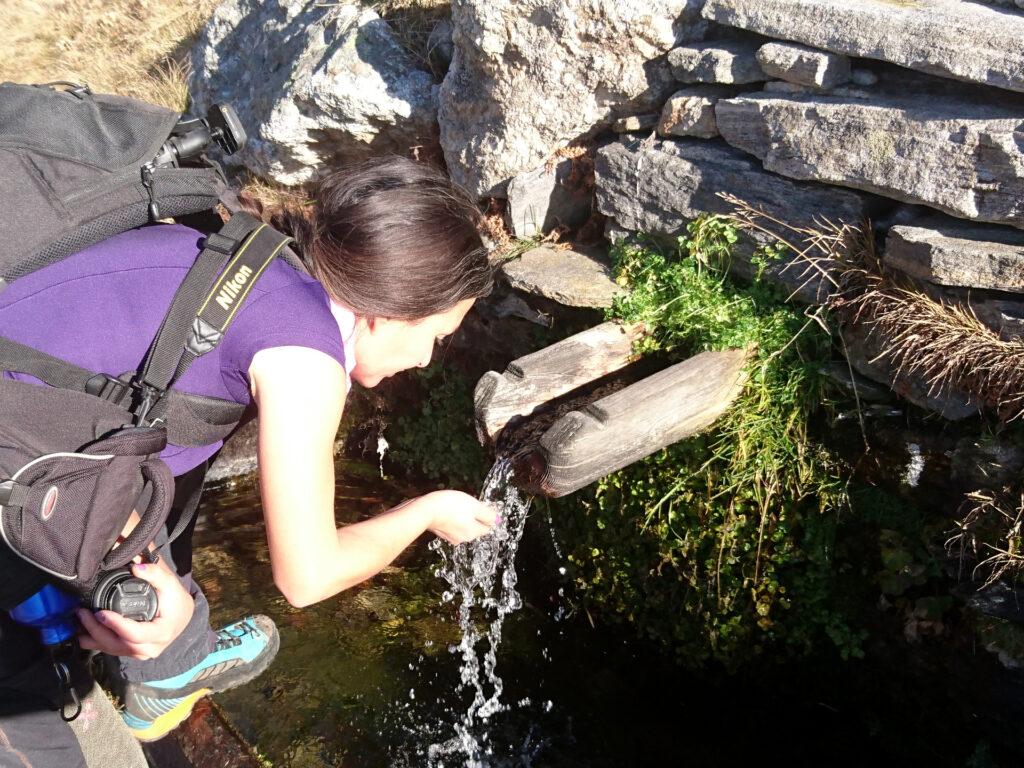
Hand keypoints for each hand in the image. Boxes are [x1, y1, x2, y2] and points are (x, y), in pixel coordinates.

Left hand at [77, 558, 194, 659]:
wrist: (181, 616)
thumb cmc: (175, 600)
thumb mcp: (170, 584)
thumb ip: (155, 573)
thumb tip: (136, 566)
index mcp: (161, 632)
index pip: (134, 635)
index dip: (116, 625)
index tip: (100, 612)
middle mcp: (149, 648)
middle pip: (117, 645)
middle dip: (96, 630)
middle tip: (82, 612)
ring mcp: (139, 653)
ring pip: (110, 650)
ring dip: (92, 636)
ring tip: (79, 618)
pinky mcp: (131, 653)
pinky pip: (110, 650)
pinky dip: (95, 640)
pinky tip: (83, 629)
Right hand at [425, 490, 498, 544]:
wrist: (426, 509)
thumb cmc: (451, 506)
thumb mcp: (475, 506)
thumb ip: (487, 514)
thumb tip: (498, 520)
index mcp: (473, 533)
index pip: (487, 527)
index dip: (486, 515)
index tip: (480, 506)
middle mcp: (463, 538)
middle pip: (475, 527)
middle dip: (473, 516)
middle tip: (467, 504)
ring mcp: (450, 537)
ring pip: (463, 525)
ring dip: (461, 516)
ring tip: (455, 505)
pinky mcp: (440, 531)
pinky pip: (451, 524)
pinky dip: (451, 517)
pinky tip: (447, 509)